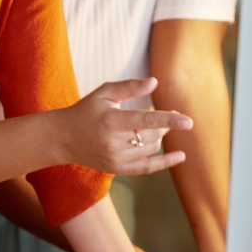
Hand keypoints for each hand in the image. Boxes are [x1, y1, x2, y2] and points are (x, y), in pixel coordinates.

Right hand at [58, 78, 192, 174]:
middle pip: (152, 134)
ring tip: (152, 126)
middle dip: (164, 123)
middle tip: (164, 114)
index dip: (169, 120)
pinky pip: (147, 167)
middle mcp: (114, 142)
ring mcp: (116, 158)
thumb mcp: (104, 93)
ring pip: (152, 147)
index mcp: (111, 121)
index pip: (146, 120)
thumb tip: (154, 82)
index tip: (188, 121)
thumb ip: (129, 87)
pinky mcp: (117, 169)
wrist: (63, 138)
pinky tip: (180, 156)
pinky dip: (164, 162)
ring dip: (159, 135)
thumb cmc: (86, 111)